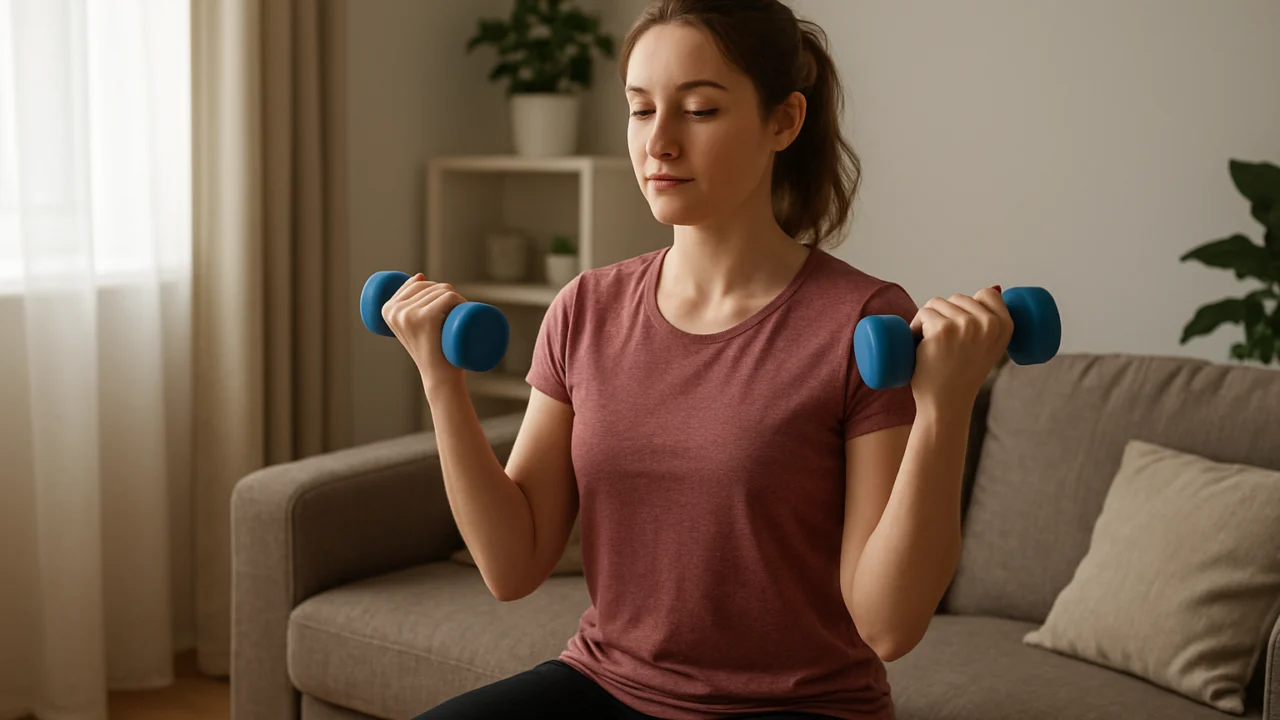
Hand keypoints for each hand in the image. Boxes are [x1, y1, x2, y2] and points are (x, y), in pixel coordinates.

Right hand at [381, 273, 467, 392]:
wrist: (438, 377)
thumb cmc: (431, 351)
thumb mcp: (413, 326)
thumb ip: (409, 304)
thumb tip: (419, 275)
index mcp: (387, 310)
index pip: (417, 283)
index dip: (435, 289)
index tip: (443, 307)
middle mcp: (395, 311)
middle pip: (430, 286)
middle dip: (448, 294)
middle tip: (455, 315)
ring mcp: (409, 314)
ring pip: (442, 290)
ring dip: (457, 299)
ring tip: (460, 316)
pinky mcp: (426, 318)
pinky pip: (448, 296)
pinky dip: (460, 300)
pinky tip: (464, 308)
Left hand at [908, 287, 1013, 413]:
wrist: (947, 404)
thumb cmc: (963, 375)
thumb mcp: (989, 346)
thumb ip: (993, 320)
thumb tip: (996, 286)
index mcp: (1006, 325)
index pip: (987, 293)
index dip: (968, 307)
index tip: (962, 331)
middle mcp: (989, 323)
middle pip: (957, 298)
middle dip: (944, 316)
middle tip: (945, 346)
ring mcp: (966, 325)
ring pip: (936, 303)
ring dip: (928, 321)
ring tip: (932, 347)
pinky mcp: (942, 329)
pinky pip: (923, 314)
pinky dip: (914, 328)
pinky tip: (919, 347)